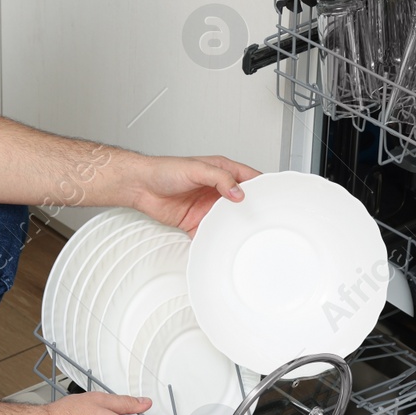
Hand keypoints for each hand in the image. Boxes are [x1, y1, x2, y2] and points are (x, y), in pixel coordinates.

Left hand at [131, 155, 263, 236]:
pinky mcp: (195, 222)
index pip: (249, 179)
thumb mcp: (196, 168)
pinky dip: (215, 241)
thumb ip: (219, 178)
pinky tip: (221, 246)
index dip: (262, 187)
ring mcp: (207, 207)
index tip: (274, 198)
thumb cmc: (164, 170)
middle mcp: (216, 190)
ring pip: (227, 221)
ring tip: (245, 236)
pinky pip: (209, 234)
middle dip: (253, 212)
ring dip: (234, 228)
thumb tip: (238, 192)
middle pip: (242, 203)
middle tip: (263, 222)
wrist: (140, 186)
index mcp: (221, 172)